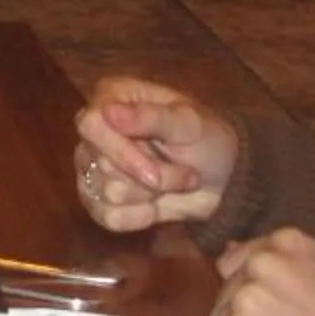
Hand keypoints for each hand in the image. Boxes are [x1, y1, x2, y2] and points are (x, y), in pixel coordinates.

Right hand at [72, 75, 238, 229]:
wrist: (223, 179)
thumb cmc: (207, 139)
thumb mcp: (190, 124)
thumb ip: (151, 117)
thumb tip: (107, 111)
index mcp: (111, 98)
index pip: (91, 125)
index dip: (120, 150)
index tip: (155, 168)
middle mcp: (94, 131)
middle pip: (103, 165)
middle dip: (153, 176)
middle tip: (185, 170)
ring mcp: (91, 167)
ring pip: (108, 194)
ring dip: (152, 195)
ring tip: (174, 182)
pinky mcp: (97, 201)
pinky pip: (108, 217)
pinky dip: (140, 216)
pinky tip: (155, 204)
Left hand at [207, 228, 314, 315]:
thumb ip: (284, 260)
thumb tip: (230, 249)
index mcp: (287, 241)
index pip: (241, 257)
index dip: (257, 285)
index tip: (280, 305)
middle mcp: (262, 263)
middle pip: (230, 285)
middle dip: (248, 307)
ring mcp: (244, 299)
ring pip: (222, 314)